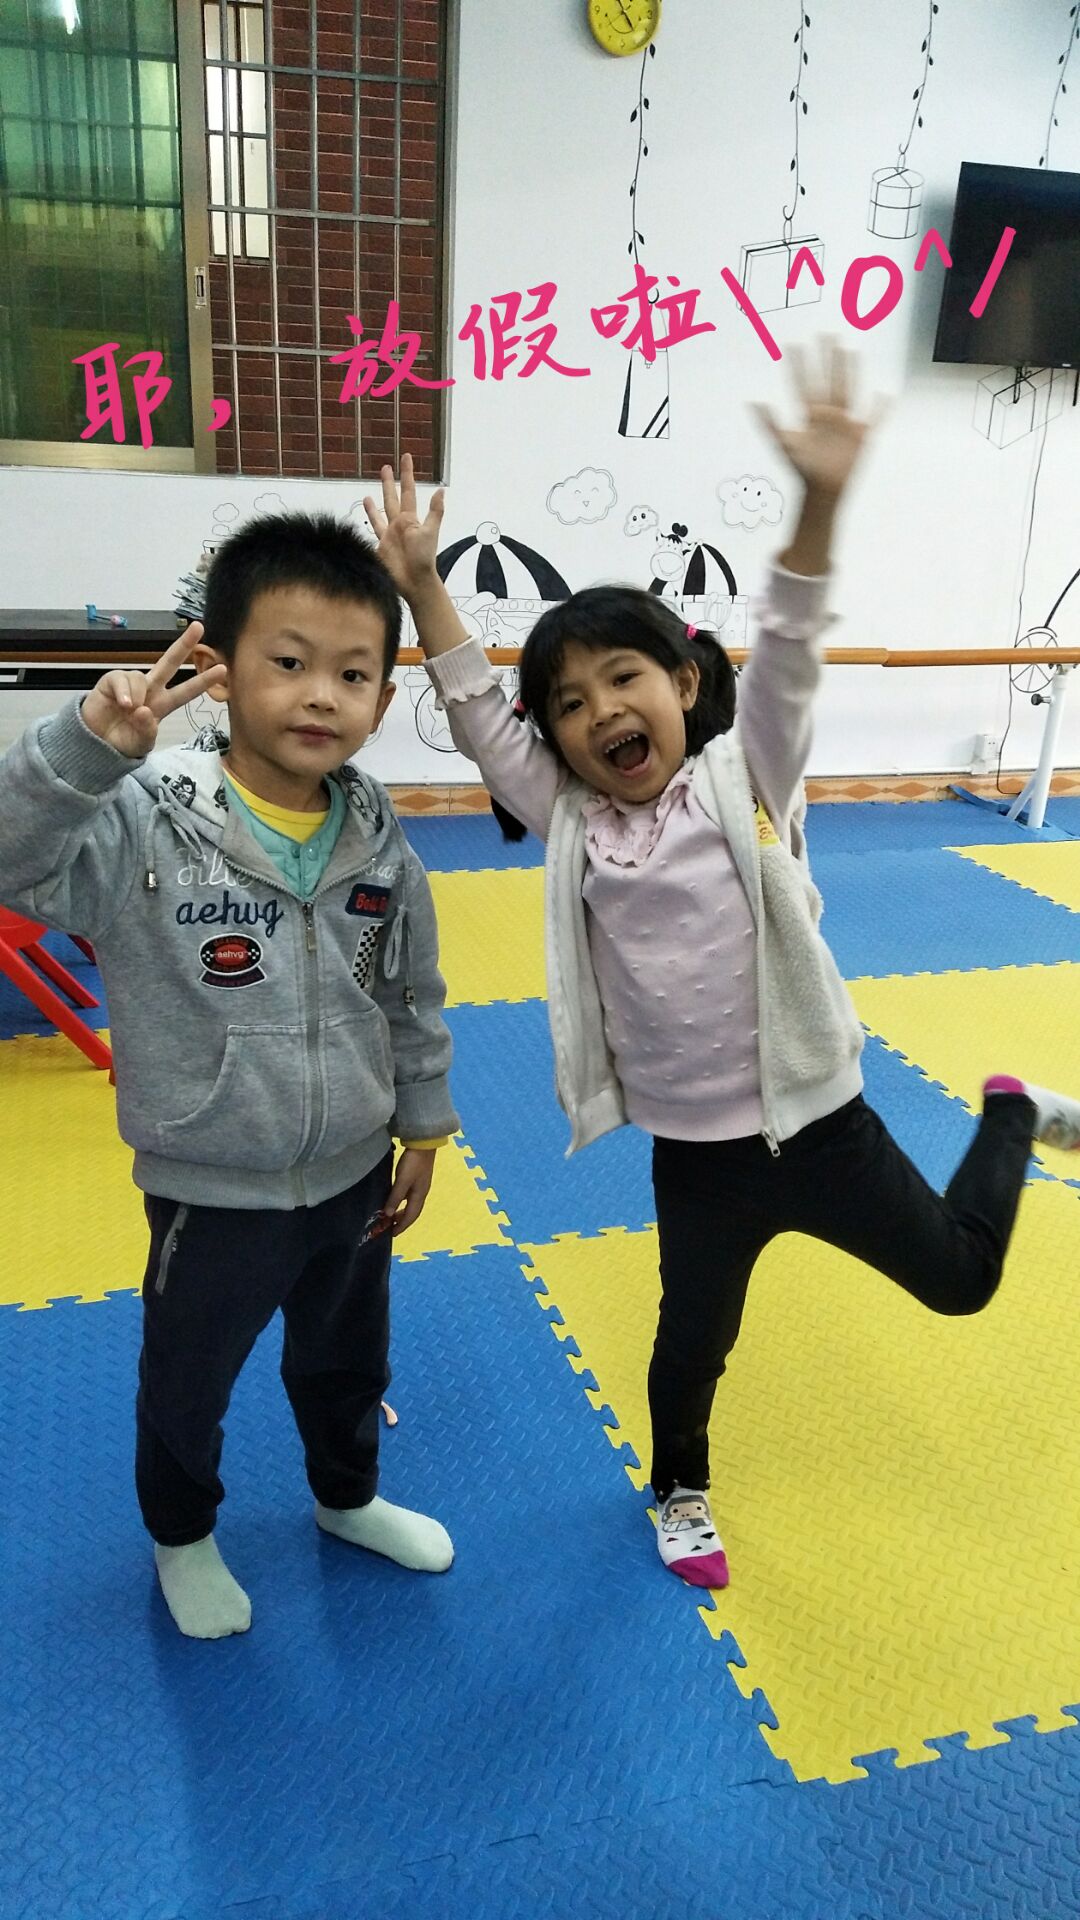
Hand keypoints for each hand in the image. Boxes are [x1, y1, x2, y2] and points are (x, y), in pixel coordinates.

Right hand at [81, 623, 226, 758]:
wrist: (95, 742)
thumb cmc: (122, 742)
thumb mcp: (140, 745)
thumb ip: (146, 731)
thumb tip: (144, 710)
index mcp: (163, 705)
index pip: (187, 691)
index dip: (203, 681)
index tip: (223, 669)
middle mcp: (150, 690)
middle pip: (169, 663)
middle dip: (183, 645)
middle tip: (198, 627)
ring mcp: (132, 683)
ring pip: (141, 677)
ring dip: (137, 696)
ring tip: (128, 712)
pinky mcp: (112, 680)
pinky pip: (122, 679)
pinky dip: (124, 693)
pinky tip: (122, 705)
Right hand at [363, 453, 445, 599]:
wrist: (413, 580)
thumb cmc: (423, 558)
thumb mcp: (431, 532)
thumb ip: (435, 512)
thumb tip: (441, 490)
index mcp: (411, 518)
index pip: (408, 490)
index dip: (407, 474)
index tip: (406, 457)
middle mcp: (400, 523)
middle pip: (394, 497)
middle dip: (391, 482)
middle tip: (386, 466)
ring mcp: (390, 533)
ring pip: (383, 509)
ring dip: (379, 497)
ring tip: (372, 489)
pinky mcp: (381, 543)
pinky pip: (375, 526)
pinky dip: (371, 515)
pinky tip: (366, 504)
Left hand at [382, 1146, 436, 1236]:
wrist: (423, 1143)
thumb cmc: (413, 1163)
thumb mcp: (402, 1181)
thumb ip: (395, 1197)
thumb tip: (389, 1215)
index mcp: (419, 1195)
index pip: (411, 1216)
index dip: (402, 1226)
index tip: (391, 1234)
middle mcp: (422, 1193)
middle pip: (413, 1212)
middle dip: (402, 1221)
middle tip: (390, 1227)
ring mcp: (420, 1185)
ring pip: (411, 1204)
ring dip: (402, 1212)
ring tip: (391, 1215)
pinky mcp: (417, 1178)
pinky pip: (409, 1196)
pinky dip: (402, 1202)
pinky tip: (396, 1199)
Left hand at [752, 339, 883, 502]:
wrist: (822, 491)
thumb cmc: (803, 469)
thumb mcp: (783, 445)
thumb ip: (769, 423)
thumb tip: (753, 401)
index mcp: (809, 416)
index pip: (803, 383)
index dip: (797, 365)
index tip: (792, 345)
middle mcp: (828, 415)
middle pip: (828, 379)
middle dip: (827, 358)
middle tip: (827, 334)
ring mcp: (846, 423)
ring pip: (849, 389)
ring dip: (850, 370)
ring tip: (850, 350)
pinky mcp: (862, 435)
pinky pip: (874, 418)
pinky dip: (880, 407)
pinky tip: (884, 393)